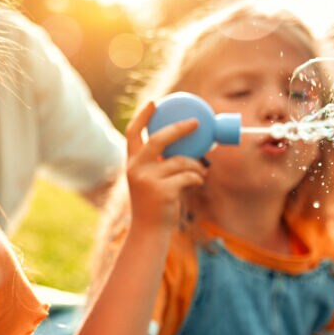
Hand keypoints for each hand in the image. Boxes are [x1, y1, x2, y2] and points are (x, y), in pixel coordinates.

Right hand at [125, 102, 206, 230]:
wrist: (149, 231)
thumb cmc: (154, 204)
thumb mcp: (150, 180)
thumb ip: (159, 163)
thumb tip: (186, 145)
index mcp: (132, 163)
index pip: (133, 133)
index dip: (143, 116)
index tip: (155, 103)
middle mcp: (136, 168)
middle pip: (159, 139)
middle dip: (179, 128)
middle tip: (195, 123)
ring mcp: (148, 179)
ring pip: (182, 161)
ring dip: (196, 166)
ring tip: (201, 172)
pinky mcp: (162, 190)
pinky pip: (189, 176)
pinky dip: (197, 178)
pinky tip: (197, 183)